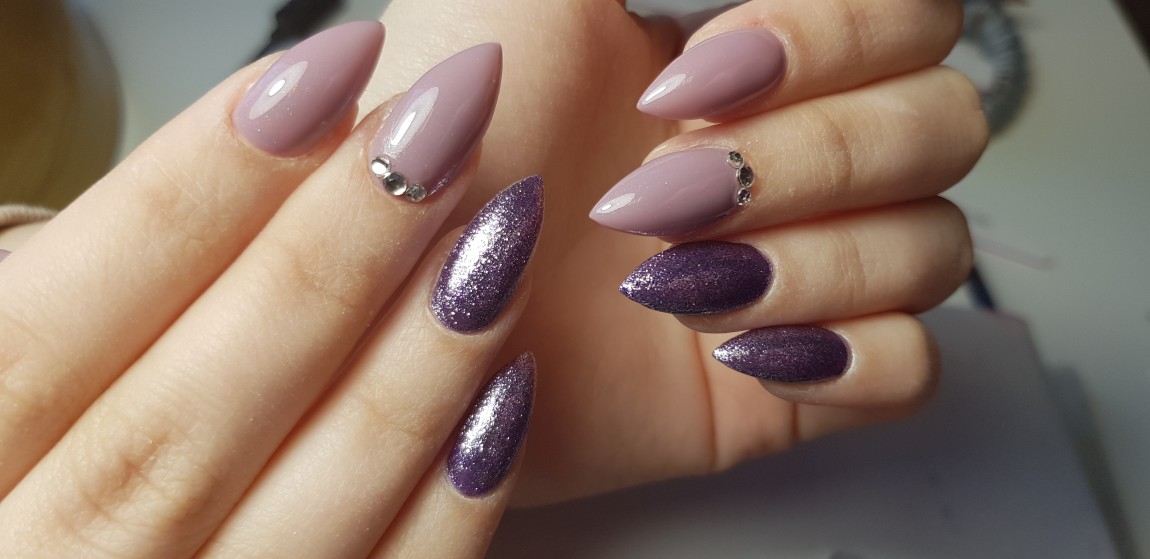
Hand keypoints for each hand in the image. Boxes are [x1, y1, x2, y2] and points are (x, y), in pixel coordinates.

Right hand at [0, 23, 539, 556]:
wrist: (101, 547)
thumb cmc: (57, 434)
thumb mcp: (31, 356)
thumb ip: (100, 286)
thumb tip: (283, 136)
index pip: (45, 330)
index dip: (194, 188)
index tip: (331, 71)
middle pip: (185, 422)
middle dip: (332, 259)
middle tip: (445, 129)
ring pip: (297, 518)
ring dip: (416, 366)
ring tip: (498, 230)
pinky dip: (452, 499)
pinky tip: (509, 382)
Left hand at [366, 0, 984, 504]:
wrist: (395, 315)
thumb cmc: (437, 155)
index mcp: (749, 62)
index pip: (910, 16)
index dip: (836, 39)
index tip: (686, 83)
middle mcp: (790, 158)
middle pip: (943, 124)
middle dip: (810, 159)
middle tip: (662, 194)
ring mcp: (802, 269)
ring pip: (938, 245)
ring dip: (813, 260)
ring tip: (675, 282)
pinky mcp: (794, 379)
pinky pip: (912, 366)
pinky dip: (844, 357)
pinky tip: (734, 347)